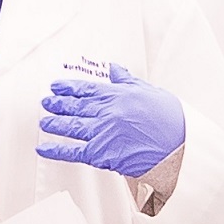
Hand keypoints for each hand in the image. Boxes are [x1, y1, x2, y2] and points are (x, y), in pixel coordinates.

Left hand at [36, 63, 186, 178]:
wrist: (178, 145)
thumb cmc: (170, 119)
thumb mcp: (149, 92)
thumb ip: (127, 81)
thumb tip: (114, 69)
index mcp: (117, 94)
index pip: (87, 89)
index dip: (69, 87)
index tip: (57, 86)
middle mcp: (106, 111)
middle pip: (76, 106)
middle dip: (58, 104)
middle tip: (46, 102)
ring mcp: (102, 132)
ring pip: (71, 126)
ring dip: (55, 124)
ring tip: (44, 122)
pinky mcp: (101, 153)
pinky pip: (73, 151)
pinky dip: (56, 150)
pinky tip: (44, 149)